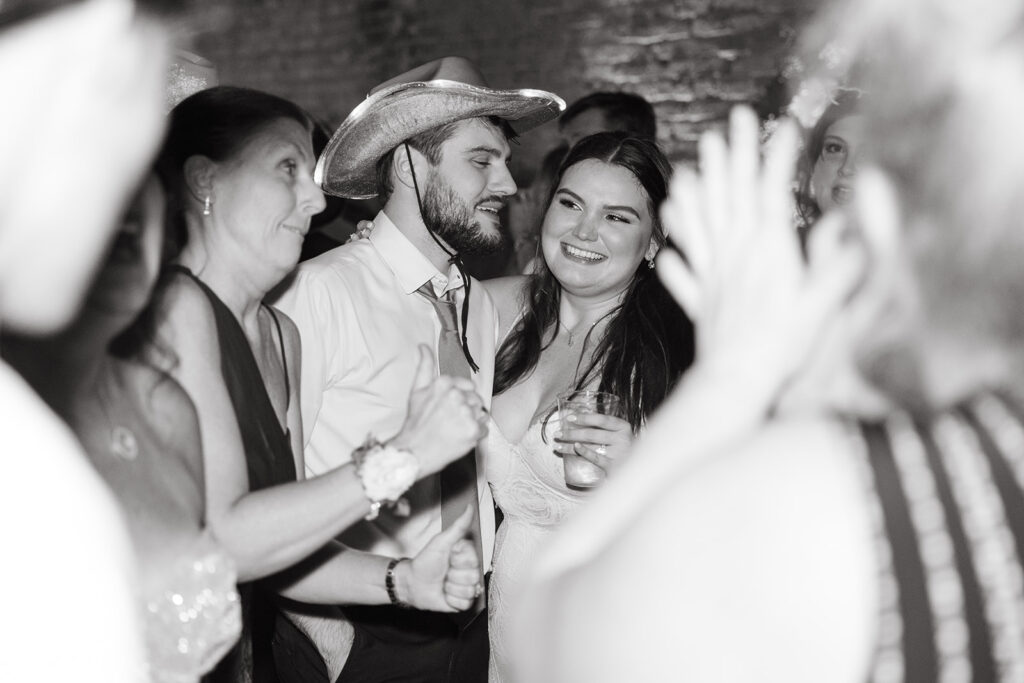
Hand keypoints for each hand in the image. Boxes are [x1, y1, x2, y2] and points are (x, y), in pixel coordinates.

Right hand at [392, 345, 488, 476]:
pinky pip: (484, 429)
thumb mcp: (417, 390)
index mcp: (444, 383)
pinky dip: (475, 435)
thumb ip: (424, 366)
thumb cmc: (415, 422)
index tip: (450, 409)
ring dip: (472, 422)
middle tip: (450, 422)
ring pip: (481, 413)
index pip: (468, 386)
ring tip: (454, 429)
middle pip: (476, 399)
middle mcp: (455, 395)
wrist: (413, 452)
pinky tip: (460, 438)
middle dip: (467, 410)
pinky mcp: (473, 430)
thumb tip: (424, 345)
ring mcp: (465, 413)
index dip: (461, 398)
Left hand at [400, 506, 481, 611]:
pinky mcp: (462, 602)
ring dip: (451, 587)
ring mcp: (467, 587)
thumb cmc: (426, 560)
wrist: (412, 582)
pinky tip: (444, 594)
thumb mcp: (442, 542)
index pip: (474, 560)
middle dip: (454, 575)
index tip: (449, 557)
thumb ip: (459, 526)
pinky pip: (464, 603)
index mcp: (467, 556)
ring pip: (469, 591)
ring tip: (443, 582)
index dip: (459, 560)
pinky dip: (451, 599)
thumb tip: (470, 507)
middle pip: (473, 577)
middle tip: (445, 571)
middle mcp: (470, 571)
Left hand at [555, 412, 633, 474]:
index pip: (602, 419)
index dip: (585, 417)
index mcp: (623, 427)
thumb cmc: (623, 449)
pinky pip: (596, 458)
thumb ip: (604, 426)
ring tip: (557, 444)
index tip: (569, 418)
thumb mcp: (618, 434)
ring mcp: (619, 453)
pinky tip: (575, 448)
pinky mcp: (614, 466)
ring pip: (590, 445)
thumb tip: (577, 416)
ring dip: (570, 445)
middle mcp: (622, 439)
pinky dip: (585, 452)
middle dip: (571, 433)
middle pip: (592, 434)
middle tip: (557, 434)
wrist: (636, 470)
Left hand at [656, 106, 864, 406]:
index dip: (777, 158)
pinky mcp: (699, 297)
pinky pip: (681, 261)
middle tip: (730, 119)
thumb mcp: (823, 306)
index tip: (783, 125)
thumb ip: (837, 267)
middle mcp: (735, 254)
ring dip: (697, 188)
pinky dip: (673, 238)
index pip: (771, 193)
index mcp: (768, 251)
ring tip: (691, 161)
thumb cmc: (785, 346)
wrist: (738, 381)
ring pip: (701, 221)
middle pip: (732, 195)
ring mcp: (713, 274)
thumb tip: (855, 233)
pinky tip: (666, 220)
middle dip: (733, 154)